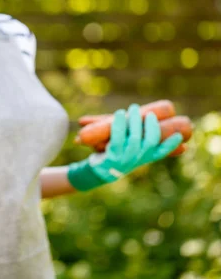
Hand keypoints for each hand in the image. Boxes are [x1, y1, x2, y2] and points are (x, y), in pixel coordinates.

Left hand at [67, 103, 182, 191]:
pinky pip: (117, 138)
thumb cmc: (117, 154)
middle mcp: (136, 160)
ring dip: (134, 121)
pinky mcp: (111, 157)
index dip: (171, 145)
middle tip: (149, 114)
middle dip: (151, 126)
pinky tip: (120, 114)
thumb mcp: (132, 147)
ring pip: (134, 139)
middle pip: (149, 142)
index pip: (161, 152)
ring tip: (134, 108)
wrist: (99, 170)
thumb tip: (161, 124)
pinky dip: (119, 124)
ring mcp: (124, 160)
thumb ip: (144, 138)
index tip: (179, 136)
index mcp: (144, 157)